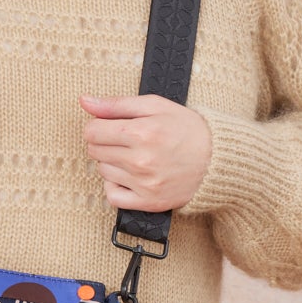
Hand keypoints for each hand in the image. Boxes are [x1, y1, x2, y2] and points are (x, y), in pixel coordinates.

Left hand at [79, 92, 212, 212]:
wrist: (217, 159)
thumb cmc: (186, 129)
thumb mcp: (154, 105)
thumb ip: (116, 104)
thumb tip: (84, 101)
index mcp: (141, 133)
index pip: (92, 131)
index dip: (98, 126)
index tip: (111, 127)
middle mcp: (141, 160)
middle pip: (95, 151)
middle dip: (105, 143)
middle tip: (126, 141)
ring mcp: (144, 184)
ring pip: (102, 172)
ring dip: (112, 163)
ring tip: (133, 156)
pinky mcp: (148, 201)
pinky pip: (112, 196)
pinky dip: (115, 186)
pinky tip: (128, 177)